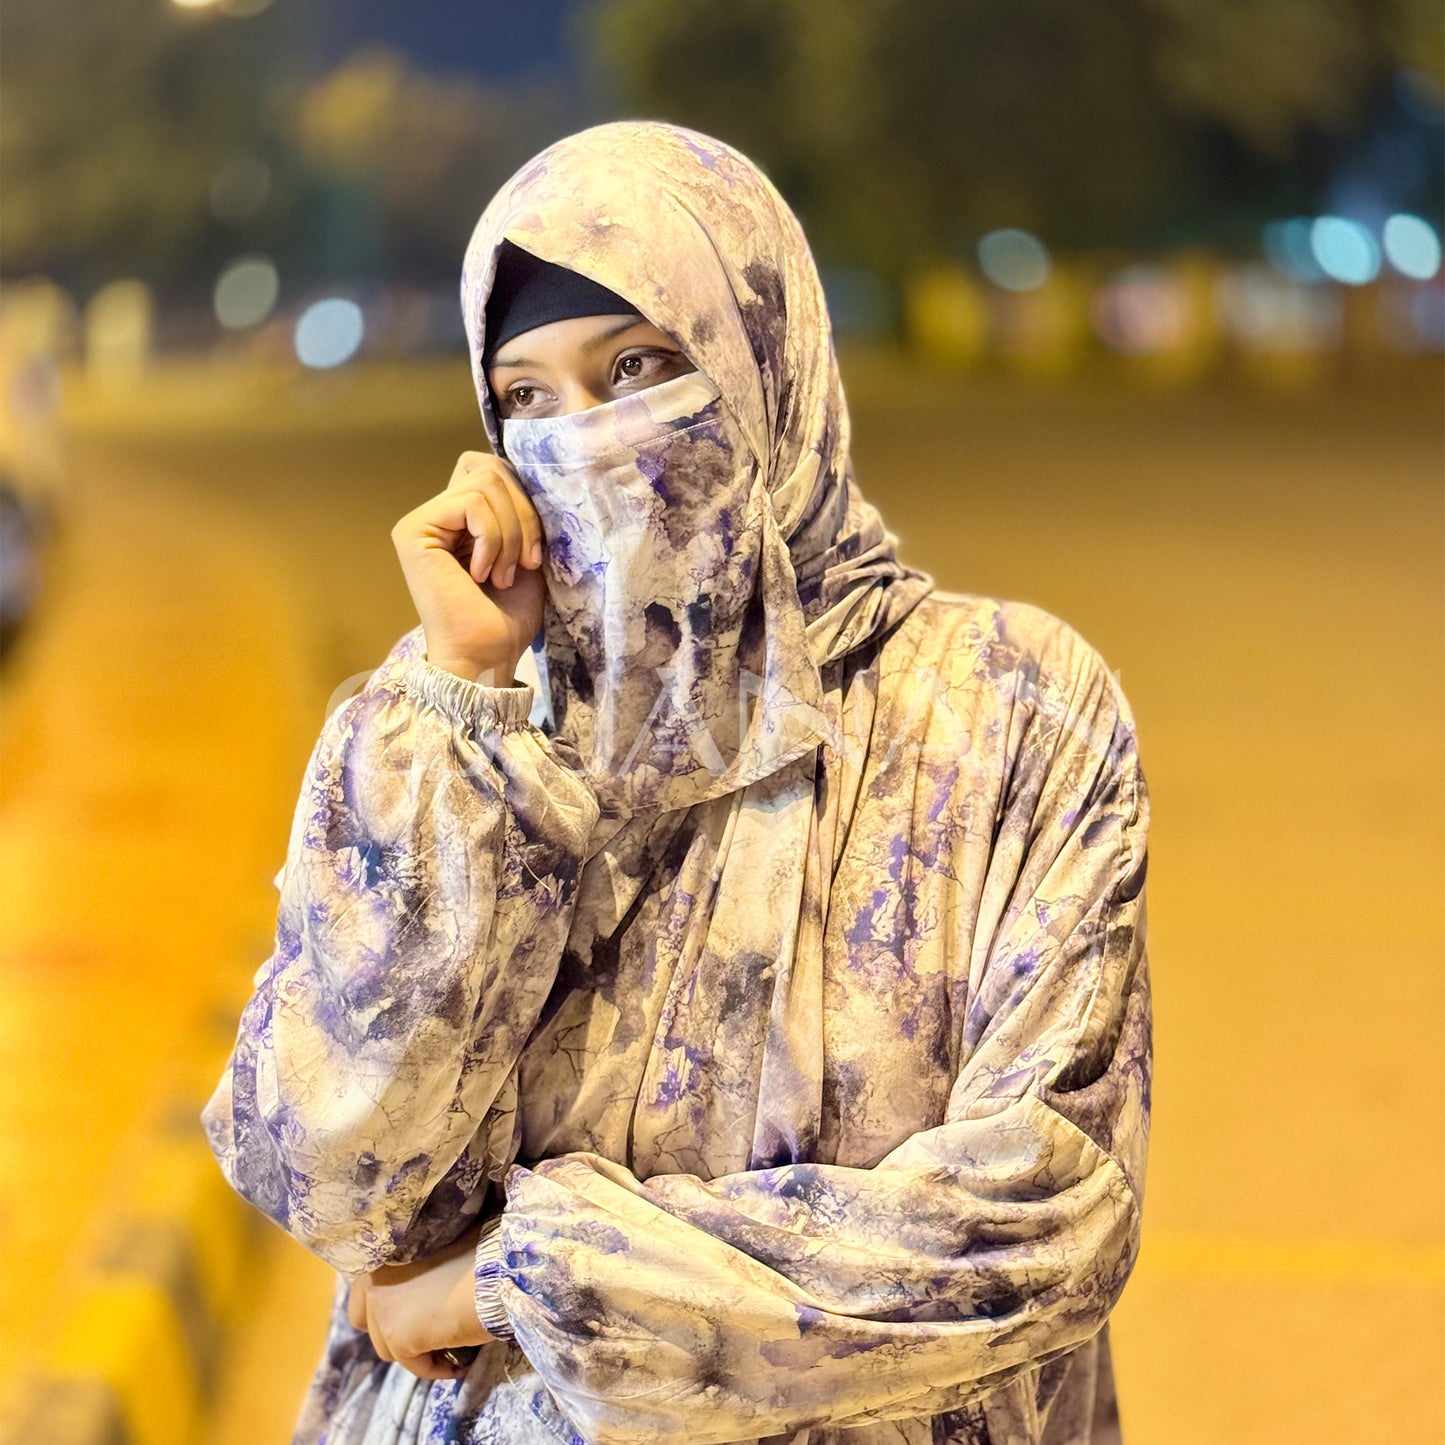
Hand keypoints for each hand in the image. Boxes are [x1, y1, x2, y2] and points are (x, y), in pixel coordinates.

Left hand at [346, 1227, 497, 1380]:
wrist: (497, 1270)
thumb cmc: (482, 1251)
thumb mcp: (442, 1248)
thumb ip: (420, 1263)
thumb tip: (422, 1284)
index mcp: (381, 1252)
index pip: (362, 1291)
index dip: (387, 1305)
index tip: (414, 1313)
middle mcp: (372, 1278)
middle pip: (364, 1321)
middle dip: (391, 1329)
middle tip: (425, 1331)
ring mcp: (380, 1308)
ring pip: (387, 1347)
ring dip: (415, 1349)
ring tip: (449, 1345)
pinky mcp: (396, 1337)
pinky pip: (413, 1364)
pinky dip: (435, 1366)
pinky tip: (459, 1362)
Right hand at [391, 451, 547, 685]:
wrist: (489, 654)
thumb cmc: (507, 615)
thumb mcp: (525, 549)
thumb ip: (518, 508)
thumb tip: (526, 470)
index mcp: (460, 518)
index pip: (493, 470)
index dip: (523, 501)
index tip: (534, 551)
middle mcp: (436, 515)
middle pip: (490, 469)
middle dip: (523, 516)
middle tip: (524, 563)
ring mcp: (421, 522)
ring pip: (485, 484)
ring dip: (510, 535)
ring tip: (502, 575)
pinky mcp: (413, 532)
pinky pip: (471, 504)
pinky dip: (492, 540)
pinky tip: (482, 574)